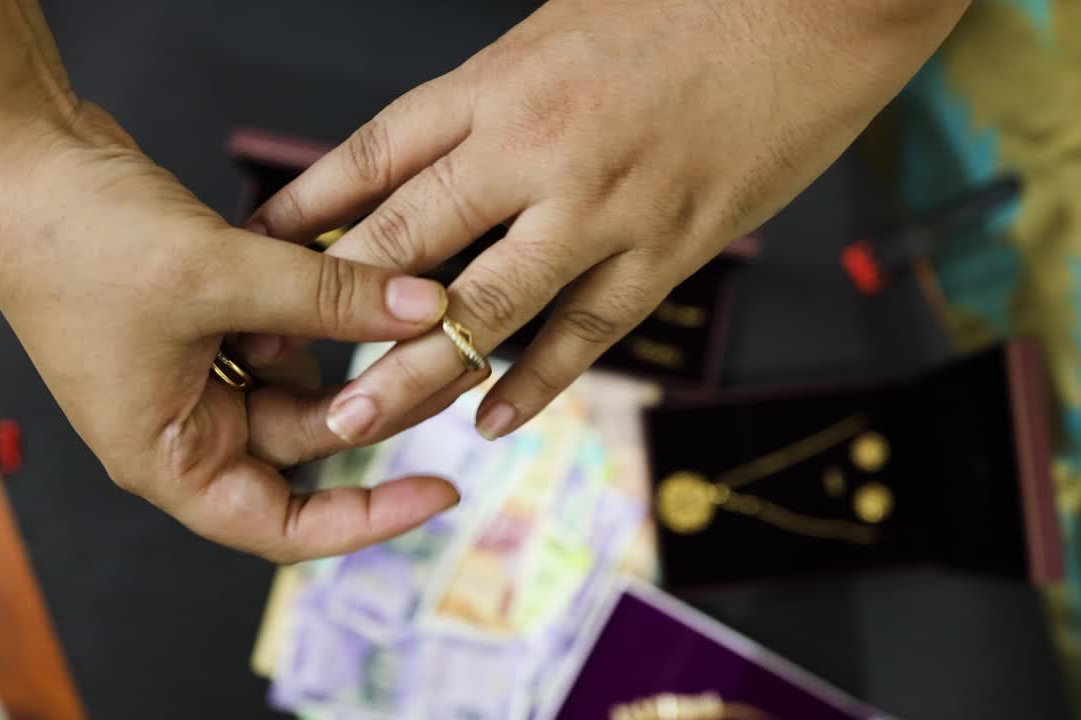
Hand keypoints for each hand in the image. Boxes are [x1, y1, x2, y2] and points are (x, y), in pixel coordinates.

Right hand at [0, 104, 461, 561]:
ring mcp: (195, 372)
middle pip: (307, 444)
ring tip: (415, 302)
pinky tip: (356, 273)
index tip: (443, 492)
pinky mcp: (208, 321)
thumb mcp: (217, 276)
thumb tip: (428, 309)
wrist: (18, 158)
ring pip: (306, 381)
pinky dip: (322, 307)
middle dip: (379, 404)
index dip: (368, 518)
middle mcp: (184, 426)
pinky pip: (287, 331)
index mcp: (168, 457)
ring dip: (354, 345)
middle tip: (455, 357)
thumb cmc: (76, 239)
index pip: (283, 526)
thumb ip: (328, 299)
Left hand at [246, 0, 967, 442]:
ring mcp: (603, 209)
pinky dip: (533, 384)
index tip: (260, 249)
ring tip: (357, 418)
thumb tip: (423, 158)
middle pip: (408, 242)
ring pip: (485, 308)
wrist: (820, 3)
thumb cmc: (684, 2)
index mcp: (499, 82)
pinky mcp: (668, 251)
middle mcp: (536, 150)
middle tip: (274, 361)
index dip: (308, 208)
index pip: (376, 155)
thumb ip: (489, 97)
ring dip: (414, 371)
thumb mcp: (556, 29)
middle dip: (335, 306)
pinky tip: (489, 421)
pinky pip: (586, 335)